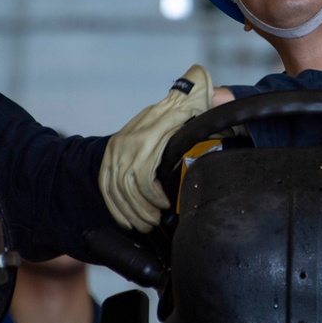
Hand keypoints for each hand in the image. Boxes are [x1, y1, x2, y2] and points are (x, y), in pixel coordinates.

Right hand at [99, 65, 212, 232]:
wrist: (176, 98)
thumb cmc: (188, 111)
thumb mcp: (196, 111)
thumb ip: (202, 118)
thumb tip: (216, 114)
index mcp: (146, 134)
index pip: (143, 175)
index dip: (152, 195)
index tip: (165, 205)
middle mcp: (126, 143)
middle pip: (127, 186)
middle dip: (140, 209)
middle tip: (155, 222)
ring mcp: (114, 150)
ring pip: (115, 189)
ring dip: (129, 211)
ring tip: (145, 224)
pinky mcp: (108, 156)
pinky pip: (105, 186)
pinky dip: (114, 206)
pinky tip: (126, 220)